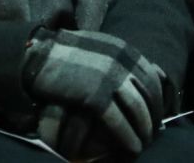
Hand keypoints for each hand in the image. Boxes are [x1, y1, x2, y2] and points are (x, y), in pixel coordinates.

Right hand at [21, 29, 165, 155]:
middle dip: (152, 119)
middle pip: (148, 97)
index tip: (155, 115)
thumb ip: (117, 57)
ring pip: (137, 111)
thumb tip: (138, 74)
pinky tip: (131, 148)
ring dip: (143, 131)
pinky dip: (128, 138)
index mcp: (124, 49)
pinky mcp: (95, 97)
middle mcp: (122, 62)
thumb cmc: (63, 52)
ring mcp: (109, 79)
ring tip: (141, 145)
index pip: (152, 79)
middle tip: (150, 134)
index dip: (157, 101)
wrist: (36, 54)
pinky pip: (119, 123)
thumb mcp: (97, 45)